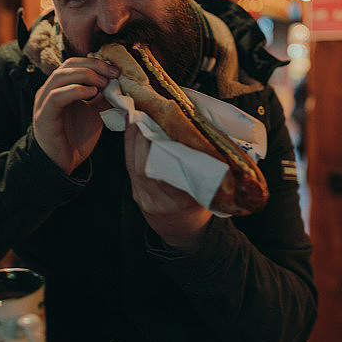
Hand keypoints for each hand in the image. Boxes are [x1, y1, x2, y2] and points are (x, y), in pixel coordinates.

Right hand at [33, 57, 119, 173]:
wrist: (63, 164)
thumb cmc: (76, 139)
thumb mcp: (94, 113)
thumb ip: (102, 97)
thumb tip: (117, 83)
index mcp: (60, 88)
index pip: (75, 63)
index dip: (95, 62)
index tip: (116, 70)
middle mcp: (49, 91)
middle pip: (68, 65)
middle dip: (93, 66)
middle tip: (112, 74)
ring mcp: (44, 102)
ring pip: (60, 76)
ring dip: (85, 75)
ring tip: (103, 84)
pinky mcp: (44, 116)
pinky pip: (56, 96)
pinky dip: (75, 90)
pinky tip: (91, 93)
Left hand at [124, 123, 212, 252]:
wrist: (184, 232)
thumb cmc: (202, 205)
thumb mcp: (212, 189)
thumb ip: (205, 164)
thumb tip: (202, 128)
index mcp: (183, 201)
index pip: (167, 171)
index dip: (162, 145)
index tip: (162, 120)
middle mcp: (160, 201)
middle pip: (144, 165)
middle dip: (143, 134)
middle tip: (147, 108)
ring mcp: (144, 199)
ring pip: (133, 164)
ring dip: (134, 136)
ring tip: (138, 112)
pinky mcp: (136, 195)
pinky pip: (130, 166)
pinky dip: (131, 144)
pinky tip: (134, 127)